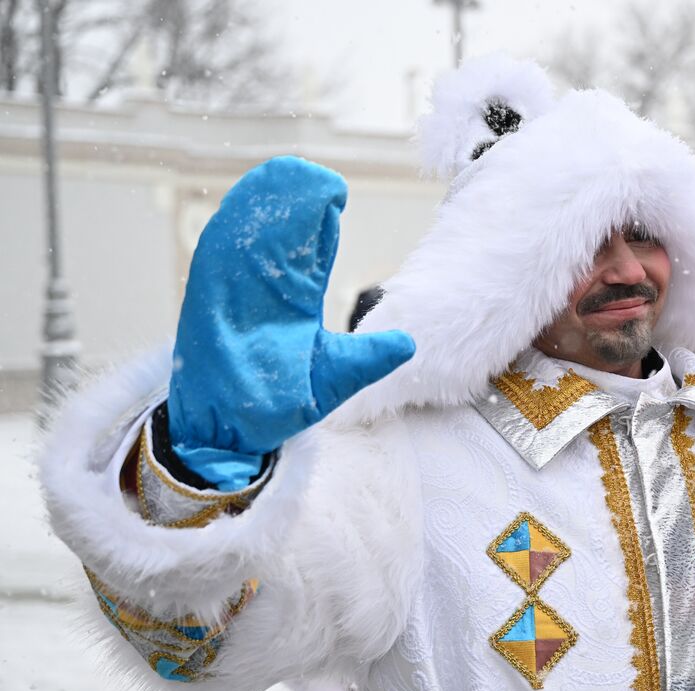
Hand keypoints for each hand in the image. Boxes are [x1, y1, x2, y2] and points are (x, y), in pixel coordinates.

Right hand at [167, 156, 414, 489]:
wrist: (234, 431)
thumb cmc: (280, 403)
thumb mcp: (335, 377)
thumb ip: (370, 358)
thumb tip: (410, 344)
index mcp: (294, 301)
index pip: (310, 251)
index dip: (320, 222)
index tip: (335, 193)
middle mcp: (265, 291)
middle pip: (279, 234)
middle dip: (294, 202)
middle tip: (314, 175)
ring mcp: (234, 294)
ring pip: (247, 237)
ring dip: (263, 207)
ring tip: (284, 177)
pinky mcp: (205, 302)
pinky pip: (214, 259)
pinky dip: (228, 232)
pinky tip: (242, 206)